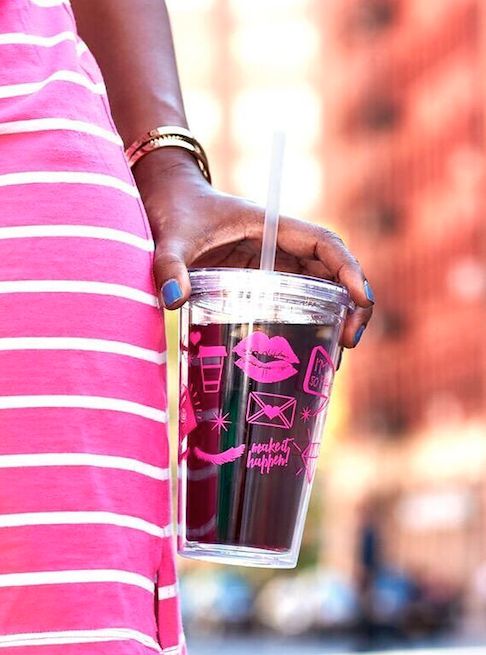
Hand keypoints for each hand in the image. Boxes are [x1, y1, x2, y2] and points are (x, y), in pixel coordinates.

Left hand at [133, 151, 373, 348]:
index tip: (360, 301)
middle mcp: (279, 244)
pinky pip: (295, 297)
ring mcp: (272, 262)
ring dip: (334, 315)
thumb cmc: (173, 210)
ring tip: (333, 358)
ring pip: (318, 286)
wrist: (165, 200)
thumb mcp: (171, 238)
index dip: (348, 269)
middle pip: (331, 270)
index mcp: (271, 226)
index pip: (324, 244)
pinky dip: (308, 320)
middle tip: (348, 343)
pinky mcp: (260, 279)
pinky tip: (306, 351)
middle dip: (349, 303)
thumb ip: (170, 265)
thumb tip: (173, 299)